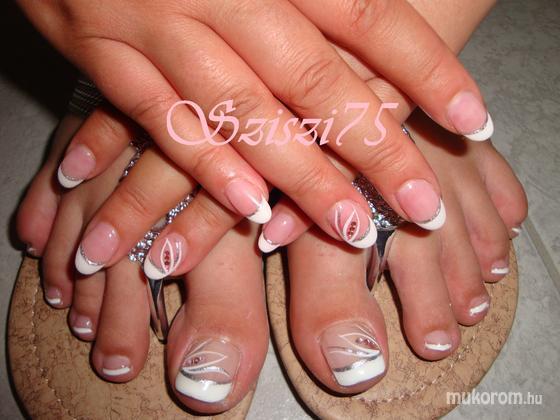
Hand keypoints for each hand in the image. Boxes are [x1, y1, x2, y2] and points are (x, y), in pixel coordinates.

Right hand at [19, 0, 492, 254]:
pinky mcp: (105, 53)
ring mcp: (160, 22)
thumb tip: (372, 48)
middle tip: (422, 204)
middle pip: (316, 78)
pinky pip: (163, 119)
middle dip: (375, 147)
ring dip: (302, 175)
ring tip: (352, 228)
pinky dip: (208, 165)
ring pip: (246, 109)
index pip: (368, 14)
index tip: (471, 120)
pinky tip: (251, 209)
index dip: (425, 68)